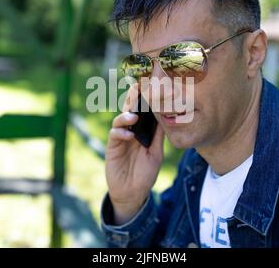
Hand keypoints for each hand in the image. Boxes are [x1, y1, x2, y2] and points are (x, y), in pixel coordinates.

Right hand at [105, 84, 164, 224]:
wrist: (133, 192)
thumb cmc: (145, 173)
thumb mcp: (156, 153)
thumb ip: (158, 137)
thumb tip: (166, 118)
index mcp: (142, 131)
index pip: (143, 112)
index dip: (146, 100)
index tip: (152, 88)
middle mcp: (131, 131)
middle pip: (130, 110)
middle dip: (133, 99)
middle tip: (137, 89)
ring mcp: (121, 138)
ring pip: (120, 119)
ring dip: (126, 116)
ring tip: (133, 117)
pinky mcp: (112, 147)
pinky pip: (114, 134)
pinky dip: (120, 132)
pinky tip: (128, 136)